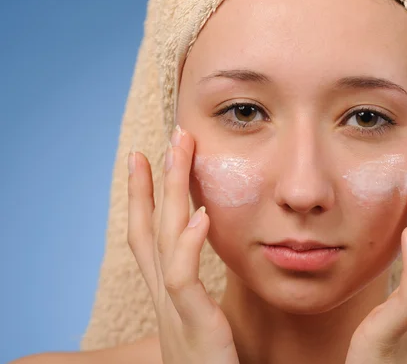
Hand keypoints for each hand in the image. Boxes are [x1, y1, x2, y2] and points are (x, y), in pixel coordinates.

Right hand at [127, 126, 238, 363]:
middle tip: (159, 141)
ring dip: (169, 193)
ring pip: (163, 240)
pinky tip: (200, 214)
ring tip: (179, 151)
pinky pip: (183, 279)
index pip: (148, 237)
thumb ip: (198, 293)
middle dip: (152, 182)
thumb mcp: (200, 320)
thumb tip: (206, 261)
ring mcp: (173, 309)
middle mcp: (163, 297)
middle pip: (150, 228)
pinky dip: (188, 244)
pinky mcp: (192, 324)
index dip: (142, 199)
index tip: (145, 162)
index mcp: (168, 294)